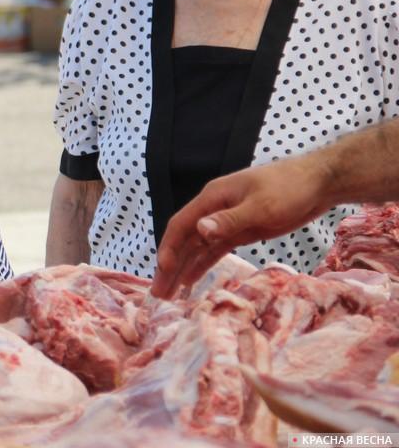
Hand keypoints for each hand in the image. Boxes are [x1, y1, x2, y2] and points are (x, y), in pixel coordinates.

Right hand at [151, 158, 330, 298]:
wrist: (318, 183)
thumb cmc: (289, 189)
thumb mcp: (261, 206)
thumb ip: (229, 220)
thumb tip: (200, 231)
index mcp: (212, 198)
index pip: (181, 225)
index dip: (169, 249)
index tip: (162, 272)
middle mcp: (213, 210)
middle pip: (184, 240)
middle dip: (169, 266)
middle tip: (158, 293)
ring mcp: (225, 221)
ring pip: (196, 247)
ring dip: (182, 269)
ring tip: (169, 294)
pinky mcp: (240, 231)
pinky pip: (214, 250)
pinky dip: (201, 265)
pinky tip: (190, 281)